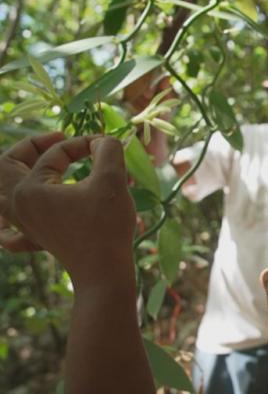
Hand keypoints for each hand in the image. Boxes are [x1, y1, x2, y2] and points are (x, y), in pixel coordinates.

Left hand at [0, 132, 136, 289]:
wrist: (104, 271)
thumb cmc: (106, 226)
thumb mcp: (112, 180)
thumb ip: (108, 150)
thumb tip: (104, 141)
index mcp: (30, 189)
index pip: (55, 153)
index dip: (83, 143)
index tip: (106, 145)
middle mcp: (19, 205)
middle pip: (8, 166)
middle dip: (33, 147)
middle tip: (60, 141)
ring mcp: (25, 223)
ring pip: (5, 193)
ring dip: (18, 175)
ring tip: (40, 167)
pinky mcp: (38, 237)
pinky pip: (9, 229)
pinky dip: (8, 221)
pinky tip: (16, 218)